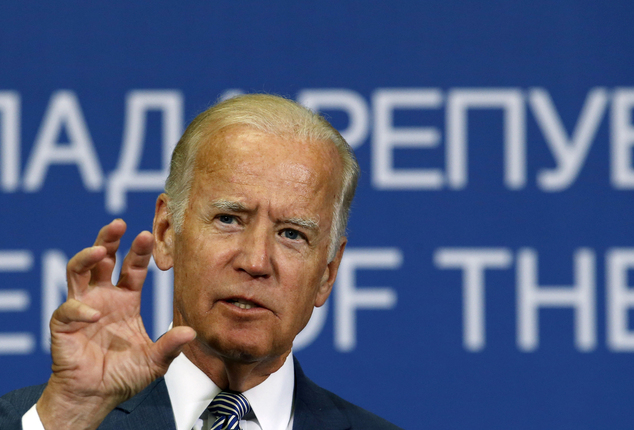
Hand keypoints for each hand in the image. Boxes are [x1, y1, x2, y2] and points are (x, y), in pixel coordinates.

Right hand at [36, 219, 195, 429]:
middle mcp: (103, 297)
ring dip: (86, 256)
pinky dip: (80, 309)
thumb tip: (191, 332)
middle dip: (108, 238)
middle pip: (102, 259)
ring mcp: (82, 308)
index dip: (139, 252)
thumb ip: (170, 346)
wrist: (97, 396)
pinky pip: (68, 309)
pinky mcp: (64, 325)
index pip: (132, 268)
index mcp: (126, 300)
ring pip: (78, 271)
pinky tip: (94, 314)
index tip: (148, 234)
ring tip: (100, 249)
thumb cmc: (124, 375)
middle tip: (119, 224)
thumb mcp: (155, 361)